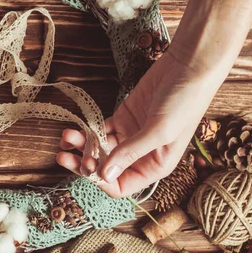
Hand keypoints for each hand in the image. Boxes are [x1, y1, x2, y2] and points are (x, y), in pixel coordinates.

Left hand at [57, 46, 222, 197]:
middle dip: (83, 164)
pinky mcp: (122, 118)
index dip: (102, 180)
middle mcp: (140, 155)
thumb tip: (104, 175)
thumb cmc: (183, 102)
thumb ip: (130, 153)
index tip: (86, 167)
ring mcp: (129, 136)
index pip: (122, 185)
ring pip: (98, 148)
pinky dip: (85, 130)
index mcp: (154, 166)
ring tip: (66, 136)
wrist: (188, 67)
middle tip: (63, 155)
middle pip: (105, 168)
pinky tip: (73, 129)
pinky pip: (99, 130)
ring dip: (80, 145)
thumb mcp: (159, 130)